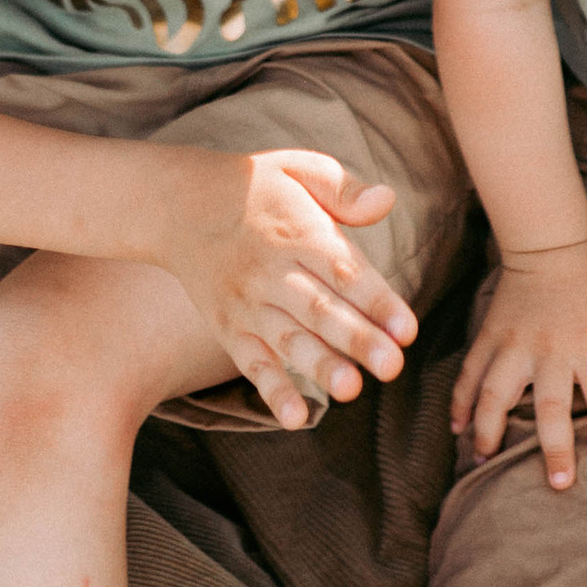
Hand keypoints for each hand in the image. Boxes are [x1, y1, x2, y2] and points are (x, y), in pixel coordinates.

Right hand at [157, 148, 419, 430]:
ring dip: (320, 367)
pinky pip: (251, 363)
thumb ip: (344, 188)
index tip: (408, 329)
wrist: (178, 204)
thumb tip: (387, 199)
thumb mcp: (300, 168)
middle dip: (358, 340)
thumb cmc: (257, 186)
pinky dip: (272, 391)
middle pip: (321, 310)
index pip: (344, 271)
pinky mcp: (229, 328)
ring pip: (289, 340)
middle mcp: (272, 272)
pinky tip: (295, 418)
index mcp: (299, 232)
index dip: (377, 301)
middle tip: (393, 366)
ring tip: (352, 390)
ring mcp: (248, 305)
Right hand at [452, 235, 586, 487]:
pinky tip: (456, 427)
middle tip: (559, 483)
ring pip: (496, 393)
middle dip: (555, 448)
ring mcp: (514, 344)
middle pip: (551, 407)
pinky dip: (460, 400)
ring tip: (483, 460)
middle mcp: (549, 350)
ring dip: (489, 429)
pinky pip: (470, 372)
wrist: (550, 246)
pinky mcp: (490, 337)